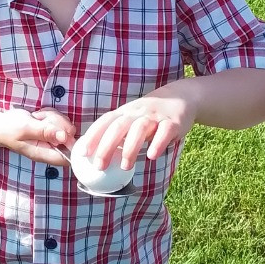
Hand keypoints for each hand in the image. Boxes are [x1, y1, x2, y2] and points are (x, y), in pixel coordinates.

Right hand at [0, 106, 75, 164]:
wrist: (1, 123)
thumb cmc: (9, 129)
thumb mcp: (26, 129)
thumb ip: (45, 132)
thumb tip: (64, 136)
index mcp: (44, 153)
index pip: (68, 157)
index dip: (72, 144)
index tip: (63, 131)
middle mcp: (50, 147)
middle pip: (69, 136)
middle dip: (58, 123)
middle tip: (42, 121)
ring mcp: (52, 137)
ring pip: (65, 125)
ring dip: (52, 117)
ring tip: (37, 119)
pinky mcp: (51, 128)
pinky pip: (59, 118)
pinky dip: (50, 114)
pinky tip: (38, 116)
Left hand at [80, 86, 197, 170]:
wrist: (182, 96)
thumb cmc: (151, 114)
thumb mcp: (133, 118)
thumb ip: (120, 133)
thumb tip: (100, 155)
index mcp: (125, 112)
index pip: (105, 122)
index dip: (92, 136)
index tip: (82, 153)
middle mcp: (138, 112)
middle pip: (118, 126)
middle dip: (106, 146)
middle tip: (99, 166)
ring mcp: (155, 116)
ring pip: (139, 129)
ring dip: (130, 148)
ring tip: (125, 166)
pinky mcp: (173, 122)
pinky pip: (164, 132)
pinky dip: (158, 143)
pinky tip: (152, 156)